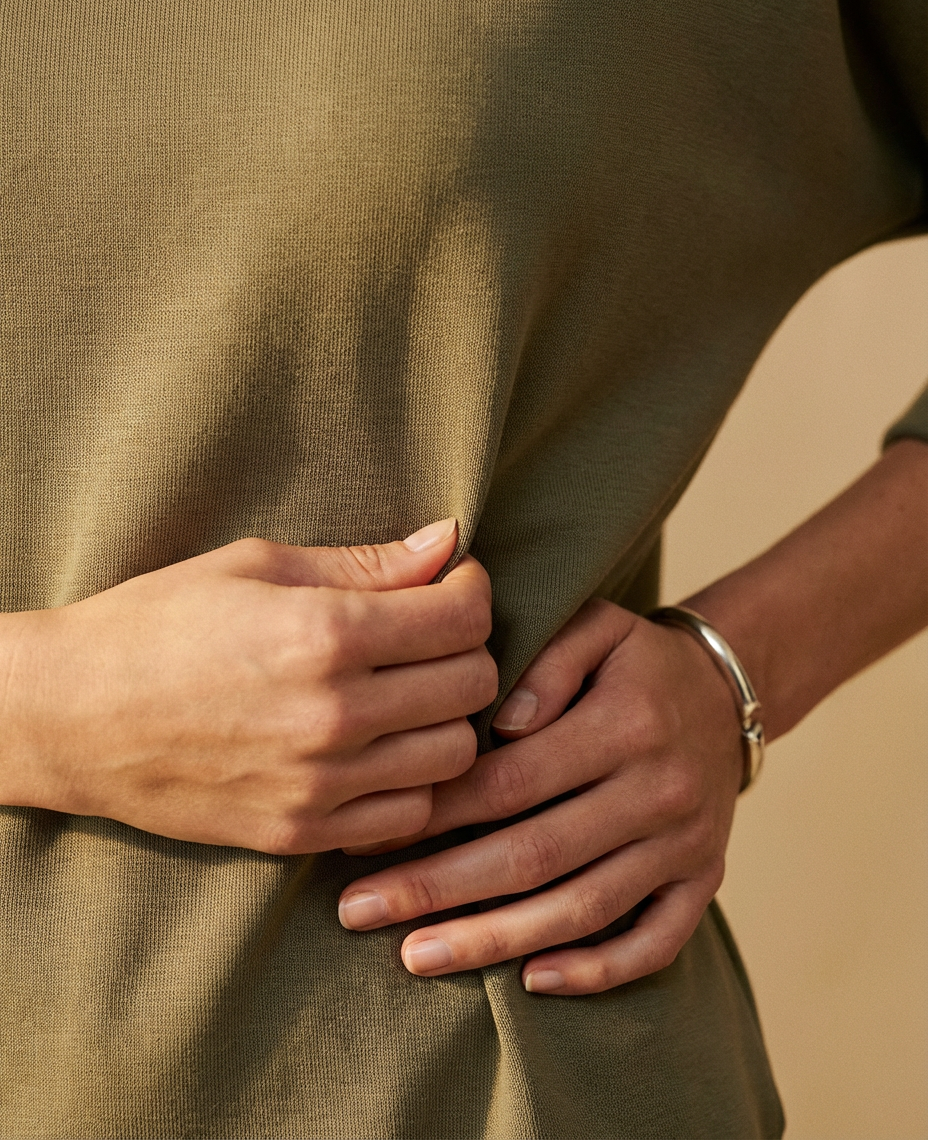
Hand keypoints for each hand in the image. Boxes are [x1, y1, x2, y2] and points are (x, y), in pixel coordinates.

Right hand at [0, 519, 497, 853]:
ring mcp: (320, 783)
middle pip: (474, 684)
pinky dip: (415, 780)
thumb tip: (446, 542)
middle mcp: (334, 714)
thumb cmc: (156, 623)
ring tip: (409, 693)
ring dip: (447, 717)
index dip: (470, 589)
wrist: (70, 718)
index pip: (463, 617)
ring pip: (456, 754)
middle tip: (428, 635)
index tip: (449, 583)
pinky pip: (410, 814)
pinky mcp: (302, 832)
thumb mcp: (255, 566)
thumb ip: (364, 562)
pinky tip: (382, 749)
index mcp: (323, 633)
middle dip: (466, 648)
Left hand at [337, 597, 742, 993]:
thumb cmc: (636, 660)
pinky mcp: (703, 879)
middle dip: (440, 888)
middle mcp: (659, 790)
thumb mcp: (598, 626)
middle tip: (359, 910)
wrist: (727, 693)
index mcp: (626, 723)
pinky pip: (656, 942)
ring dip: (496, 940)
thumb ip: (545, 661)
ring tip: (415, 955)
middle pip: (536, 855)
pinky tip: (531, 982)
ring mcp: (686, 843)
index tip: (368, 834)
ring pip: (583, 908)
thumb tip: (498, 721)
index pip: (512, 781)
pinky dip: (597, 970)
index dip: (436, 812)